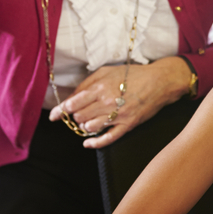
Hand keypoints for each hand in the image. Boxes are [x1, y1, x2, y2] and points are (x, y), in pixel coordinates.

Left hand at [49, 57, 191, 148]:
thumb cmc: (133, 74)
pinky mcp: (128, 125)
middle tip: (79, 113)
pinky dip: (95, 143)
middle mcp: (107, 102)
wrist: (159, 81)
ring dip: (85, 126)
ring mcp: (118, 115)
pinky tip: (88, 143)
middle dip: (76, 116)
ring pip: (90, 128)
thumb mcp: (107, 71)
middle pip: (80, 116)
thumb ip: (88, 83)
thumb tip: (73, 96)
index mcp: (100, 87)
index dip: (60, 111)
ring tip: (89, 120)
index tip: (53, 116)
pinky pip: (108, 138)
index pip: (73, 103)